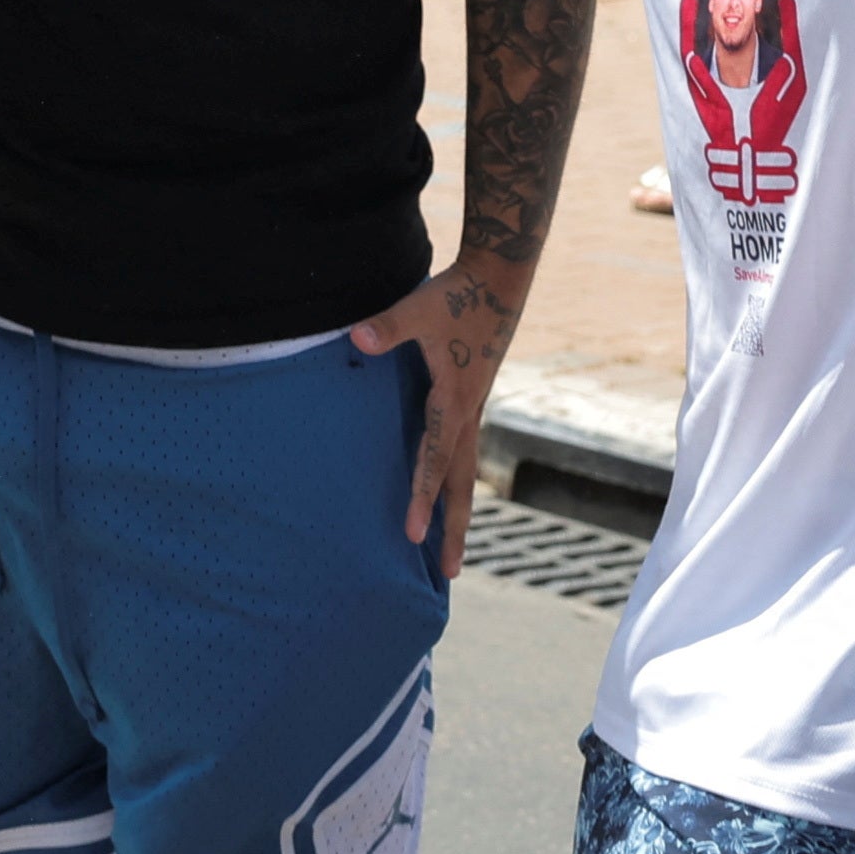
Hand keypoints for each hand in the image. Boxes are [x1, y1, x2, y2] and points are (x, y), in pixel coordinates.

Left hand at [348, 251, 528, 574]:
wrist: (499, 279)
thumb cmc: (456, 294)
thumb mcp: (419, 308)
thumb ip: (387, 327)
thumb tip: (355, 339)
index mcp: (454, 400)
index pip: (434, 459)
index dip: (422, 496)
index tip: (411, 533)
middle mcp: (468, 413)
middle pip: (462, 484)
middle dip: (456, 529)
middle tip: (451, 574)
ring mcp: (473, 408)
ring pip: (466, 471)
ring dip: (459, 511)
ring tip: (453, 549)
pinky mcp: (471, 398)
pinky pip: (463, 451)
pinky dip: (455, 478)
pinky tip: (446, 491)